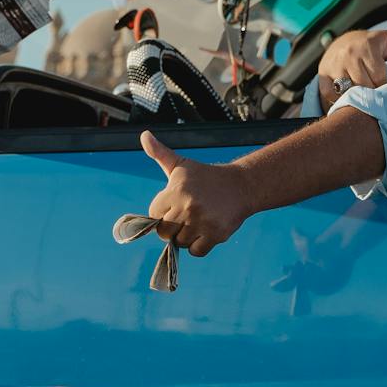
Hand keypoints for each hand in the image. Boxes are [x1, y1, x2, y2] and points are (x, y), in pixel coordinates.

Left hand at [140, 131, 255, 256]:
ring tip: (198, 220)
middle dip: (173, 227)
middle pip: (165, 232)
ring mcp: (202, 221)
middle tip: (187, 215)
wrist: (242, 185)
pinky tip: (206, 230)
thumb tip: (144, 135)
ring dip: (187, 236)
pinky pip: (196, 251)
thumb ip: (160, 153)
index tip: (175, 204)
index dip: (163, 212)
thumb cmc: (206, 176)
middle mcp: (187, 206)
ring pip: (180, 242)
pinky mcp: (216, 234)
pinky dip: (199, 246)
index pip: (154, 215)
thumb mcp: (181, 164)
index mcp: (176, 191)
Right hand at [317, 13, 386, 106]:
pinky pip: (331, 94)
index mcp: (367, 47)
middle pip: (365, 87)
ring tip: (363, 93)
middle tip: (375, 91)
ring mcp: (334, 65)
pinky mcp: (323, 75)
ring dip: (357, 96)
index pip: (380, 79)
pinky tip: (347, 94)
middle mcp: (349, 55)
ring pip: (349, 92)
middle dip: (372, 92)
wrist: (342, 43)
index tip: (386, 84)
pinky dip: (339, 98)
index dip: (385, 85)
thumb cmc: (372, 46)